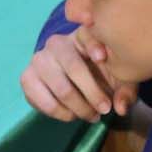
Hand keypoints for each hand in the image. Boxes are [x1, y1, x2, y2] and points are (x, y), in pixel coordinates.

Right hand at [22, 29, 136, 122]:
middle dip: (92, 93)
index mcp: (80, 35)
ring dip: (78, 108)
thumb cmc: (99, 72)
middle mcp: (55, 43)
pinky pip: (43, 101)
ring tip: (90, 116)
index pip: (86, 35)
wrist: (72, 79)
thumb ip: (125, 90)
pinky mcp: (27, 78)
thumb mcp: (118, 77)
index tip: (102, 57)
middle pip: (74, 68)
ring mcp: (38, 60)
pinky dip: (60, 113)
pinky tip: (71, 115)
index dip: (93, 45)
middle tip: (104, 110)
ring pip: (60, 88)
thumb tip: (120, 108)